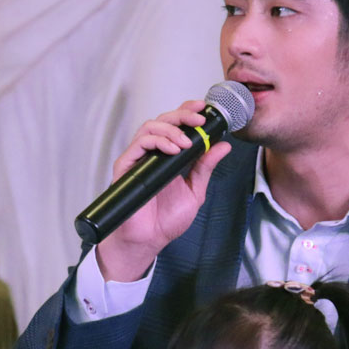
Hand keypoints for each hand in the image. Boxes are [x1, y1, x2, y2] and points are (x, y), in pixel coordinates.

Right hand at [96, 101, 232, 282]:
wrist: (149, 239)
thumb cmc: (166, 219)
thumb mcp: (195, 190)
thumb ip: (205, 167)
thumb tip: (223, 146)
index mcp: (169, 156)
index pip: (176, 125)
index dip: (188, 112)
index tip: (204, 110)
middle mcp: (153, 154)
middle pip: (163, 120)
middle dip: (182, 116)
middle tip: (199, 121)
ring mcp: (138, 159)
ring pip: (150, 127)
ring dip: (171, 129)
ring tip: (186, 141)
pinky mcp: (126, 166)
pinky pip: (139, 144)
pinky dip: (157, 141)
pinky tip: (172, 149)